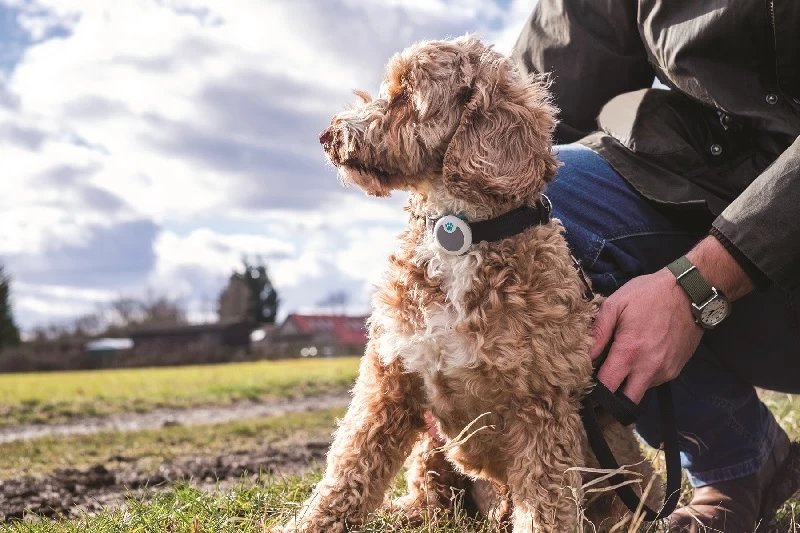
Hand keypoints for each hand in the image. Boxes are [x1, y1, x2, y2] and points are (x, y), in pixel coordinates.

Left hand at [589, 268, 703, 403]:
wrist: (690, 292)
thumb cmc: (649, 294)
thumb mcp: (616, 304)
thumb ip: (598, 332)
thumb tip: (586, 355)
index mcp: (630, 352)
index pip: (608, 387)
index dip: (595, 391)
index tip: (587, 385)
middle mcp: (649, 368)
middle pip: (627, 402)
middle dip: (613, 400)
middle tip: (603, 386)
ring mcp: (666, 371)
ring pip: (641, 391)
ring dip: (629, 383)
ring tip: (624, 362)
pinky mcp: (677, 369)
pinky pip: (654, 381)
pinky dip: (644, 375)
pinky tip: (641, 356)